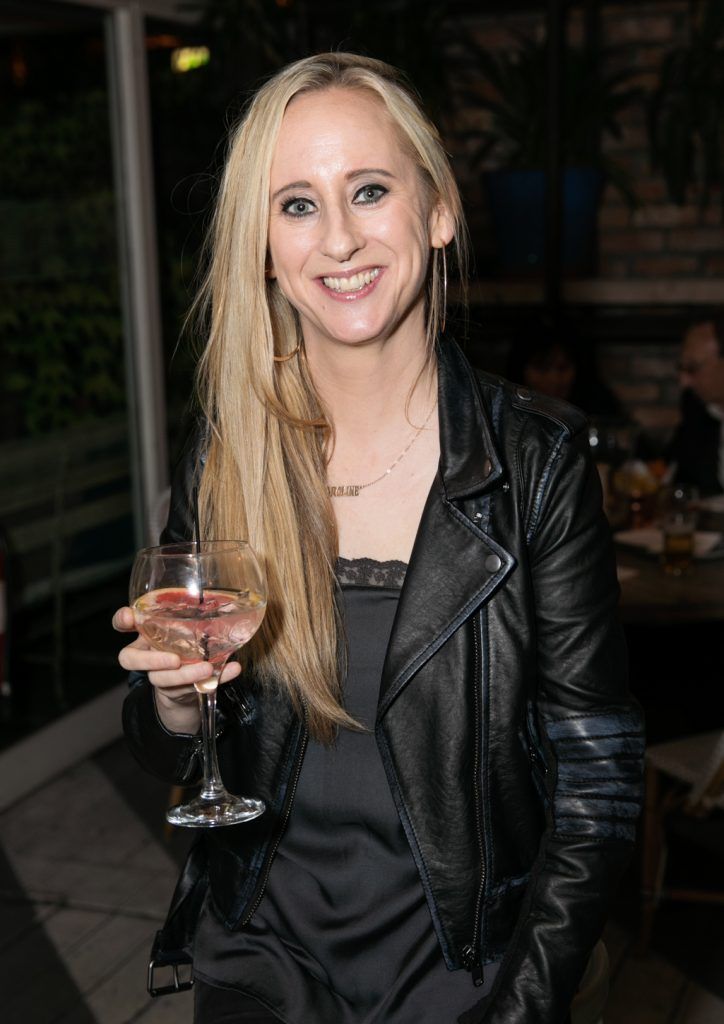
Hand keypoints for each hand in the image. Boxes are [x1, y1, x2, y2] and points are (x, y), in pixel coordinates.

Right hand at [113, 606, 241, 732]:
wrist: (186, 683)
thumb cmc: (184, 644)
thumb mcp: (185, 627)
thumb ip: (194, 617)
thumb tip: (221, 602)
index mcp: (145, 633)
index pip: (123, 623)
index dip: (122, 620)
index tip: (129, 616)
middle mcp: (145, 654)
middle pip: (130, 659)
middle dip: (151, 660)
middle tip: (174, 660)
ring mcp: (157, 675)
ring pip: (161, 679)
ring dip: (185, 674)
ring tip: (207, 669)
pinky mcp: (173, 691)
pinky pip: (189, 688)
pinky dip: (213, 680)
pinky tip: (231, 671)